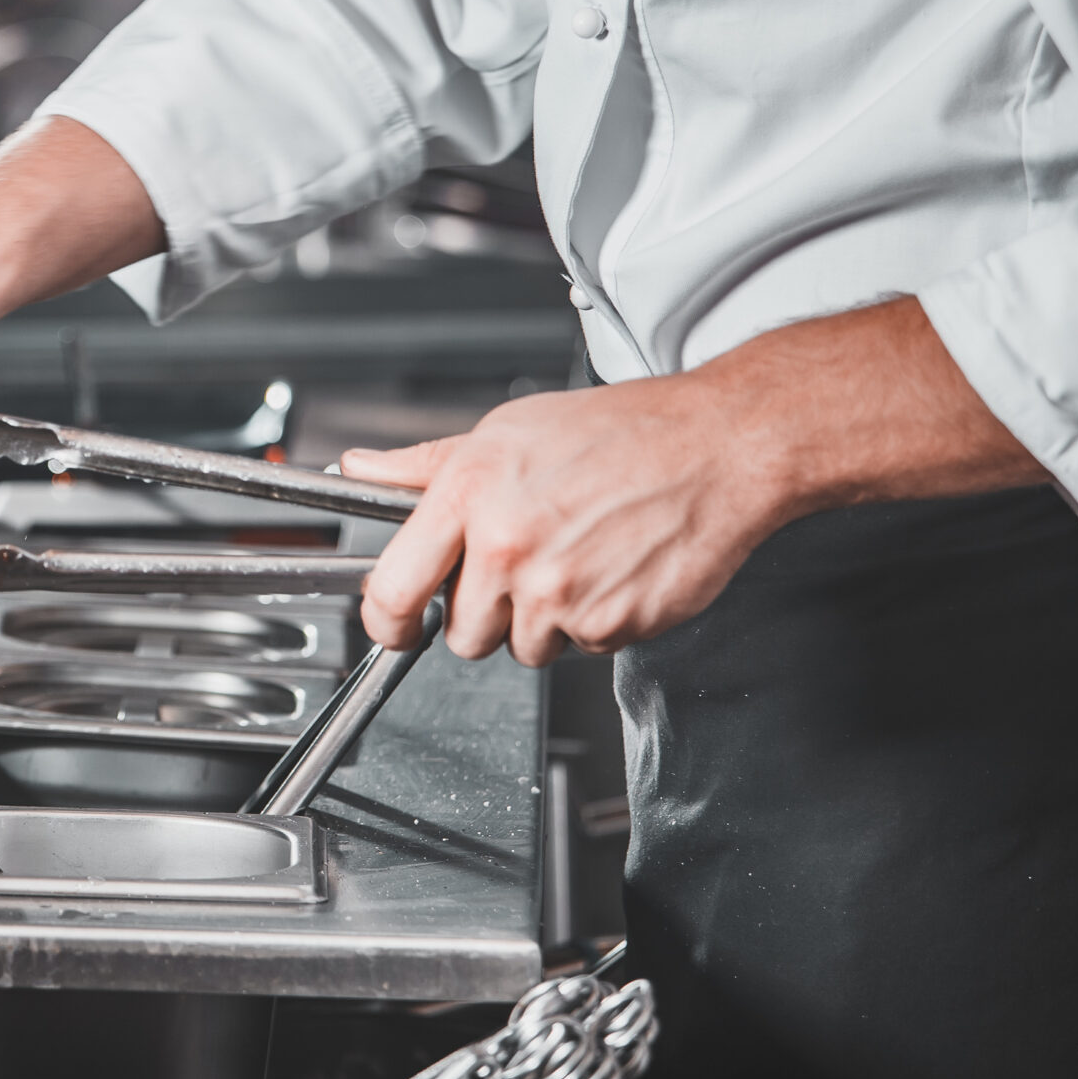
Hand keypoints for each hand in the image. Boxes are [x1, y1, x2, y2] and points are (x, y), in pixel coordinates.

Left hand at [347, 378, 783, 666]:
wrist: (716, 447)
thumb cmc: (620, 431)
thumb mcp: (507, 430)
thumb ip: (425, 465)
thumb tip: (361, 468)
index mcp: (469, 492)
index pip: (391, 588)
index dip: (385, 620)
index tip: (394, 624)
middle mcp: (506, 545)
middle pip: (460, 632)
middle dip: (485, 612)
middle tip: (524, 564)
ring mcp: (556, 591)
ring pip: (520, 646)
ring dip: (542, 618)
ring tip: (576, 556)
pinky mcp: (605, 625)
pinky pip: (578, 648)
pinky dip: (594, 622)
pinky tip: (610, 569)